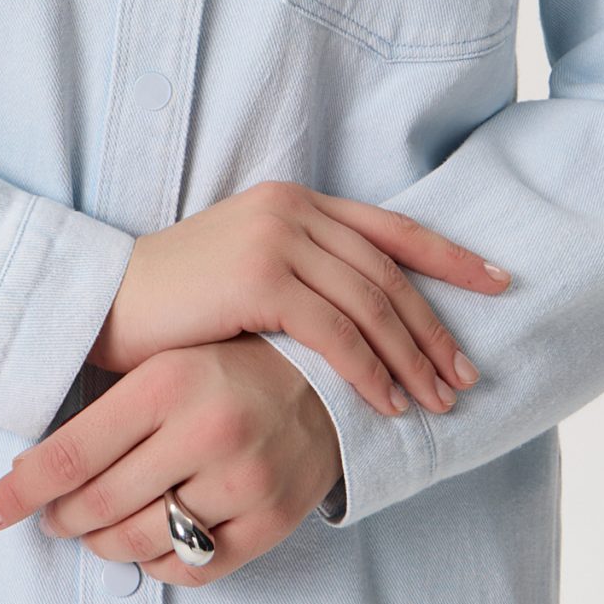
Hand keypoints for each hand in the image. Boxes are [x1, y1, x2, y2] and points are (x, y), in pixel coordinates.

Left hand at [0, 337, 346, 585]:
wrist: (330, 378)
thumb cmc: (230, 367)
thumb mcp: (168, 362)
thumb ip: (107, 410)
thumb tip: (30, 471)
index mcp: (170, 382)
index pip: (74, 453)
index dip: (22, 490)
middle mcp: (208, 430)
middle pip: (101, 505)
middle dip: (62, 519)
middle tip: (52, 516)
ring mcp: (244, 479)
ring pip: (142, 543)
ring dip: (104, 544)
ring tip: (97, 529)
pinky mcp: (272, 519)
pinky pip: (194, 569)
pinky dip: (159, 564)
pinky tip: (152, 542)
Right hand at [88, 180, 504, 418]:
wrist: (103, 301)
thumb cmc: (173, 301)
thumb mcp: (247, 270)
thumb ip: (304, 273)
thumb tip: (367, 315)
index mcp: (295, 200)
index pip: (390, 229)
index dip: (451, 257)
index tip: (499, 284)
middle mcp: (292, 209)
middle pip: (388, 274)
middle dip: (434, 329)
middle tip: (465, 376)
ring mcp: (276, 239)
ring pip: (370, 305)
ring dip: (410, 359)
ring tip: (436, 402)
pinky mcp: (259, 278)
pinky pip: (335, 331)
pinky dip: (368, 371)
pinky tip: (385, 404)